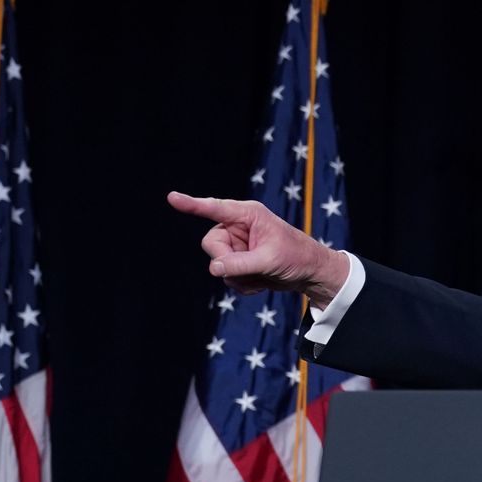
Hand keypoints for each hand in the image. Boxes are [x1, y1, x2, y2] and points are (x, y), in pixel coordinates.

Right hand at [167, 191, 349, 307]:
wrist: (310, 274)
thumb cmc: (296, 257)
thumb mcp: (269, 260)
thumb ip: (240, 264)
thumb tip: (214, 268)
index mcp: (248, 215)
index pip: (214, 208)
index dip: (192, 204)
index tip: (172, 198)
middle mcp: (238, 227)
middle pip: (211, 244)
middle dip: (227, 260)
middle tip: (251, 268)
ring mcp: (236, 245)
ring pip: (217, 264)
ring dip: (239, 276)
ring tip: (262, 275)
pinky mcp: (238, 261)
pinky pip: (226, 276)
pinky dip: (242, 283)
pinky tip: (260, 281)